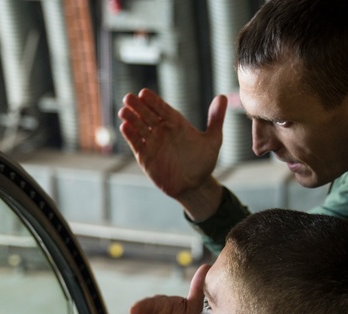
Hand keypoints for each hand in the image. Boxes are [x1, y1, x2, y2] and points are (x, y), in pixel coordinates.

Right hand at [118, 90, 227, 220]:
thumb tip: (223, 97)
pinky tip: (125, 127)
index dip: (152, 101)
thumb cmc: (204, 162)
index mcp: (176, 123)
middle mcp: (162, 131)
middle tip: (129, 97)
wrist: (194, 186)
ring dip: (131, 119)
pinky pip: (136, 144)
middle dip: (137, 107)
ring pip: (139, 128)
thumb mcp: (213, 140)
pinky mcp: (145, 157)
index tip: (143, 93)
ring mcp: (152, 143)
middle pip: (147, 115)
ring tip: (123, 111)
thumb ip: (216, 119)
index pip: (161, 108)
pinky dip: (130, 136)